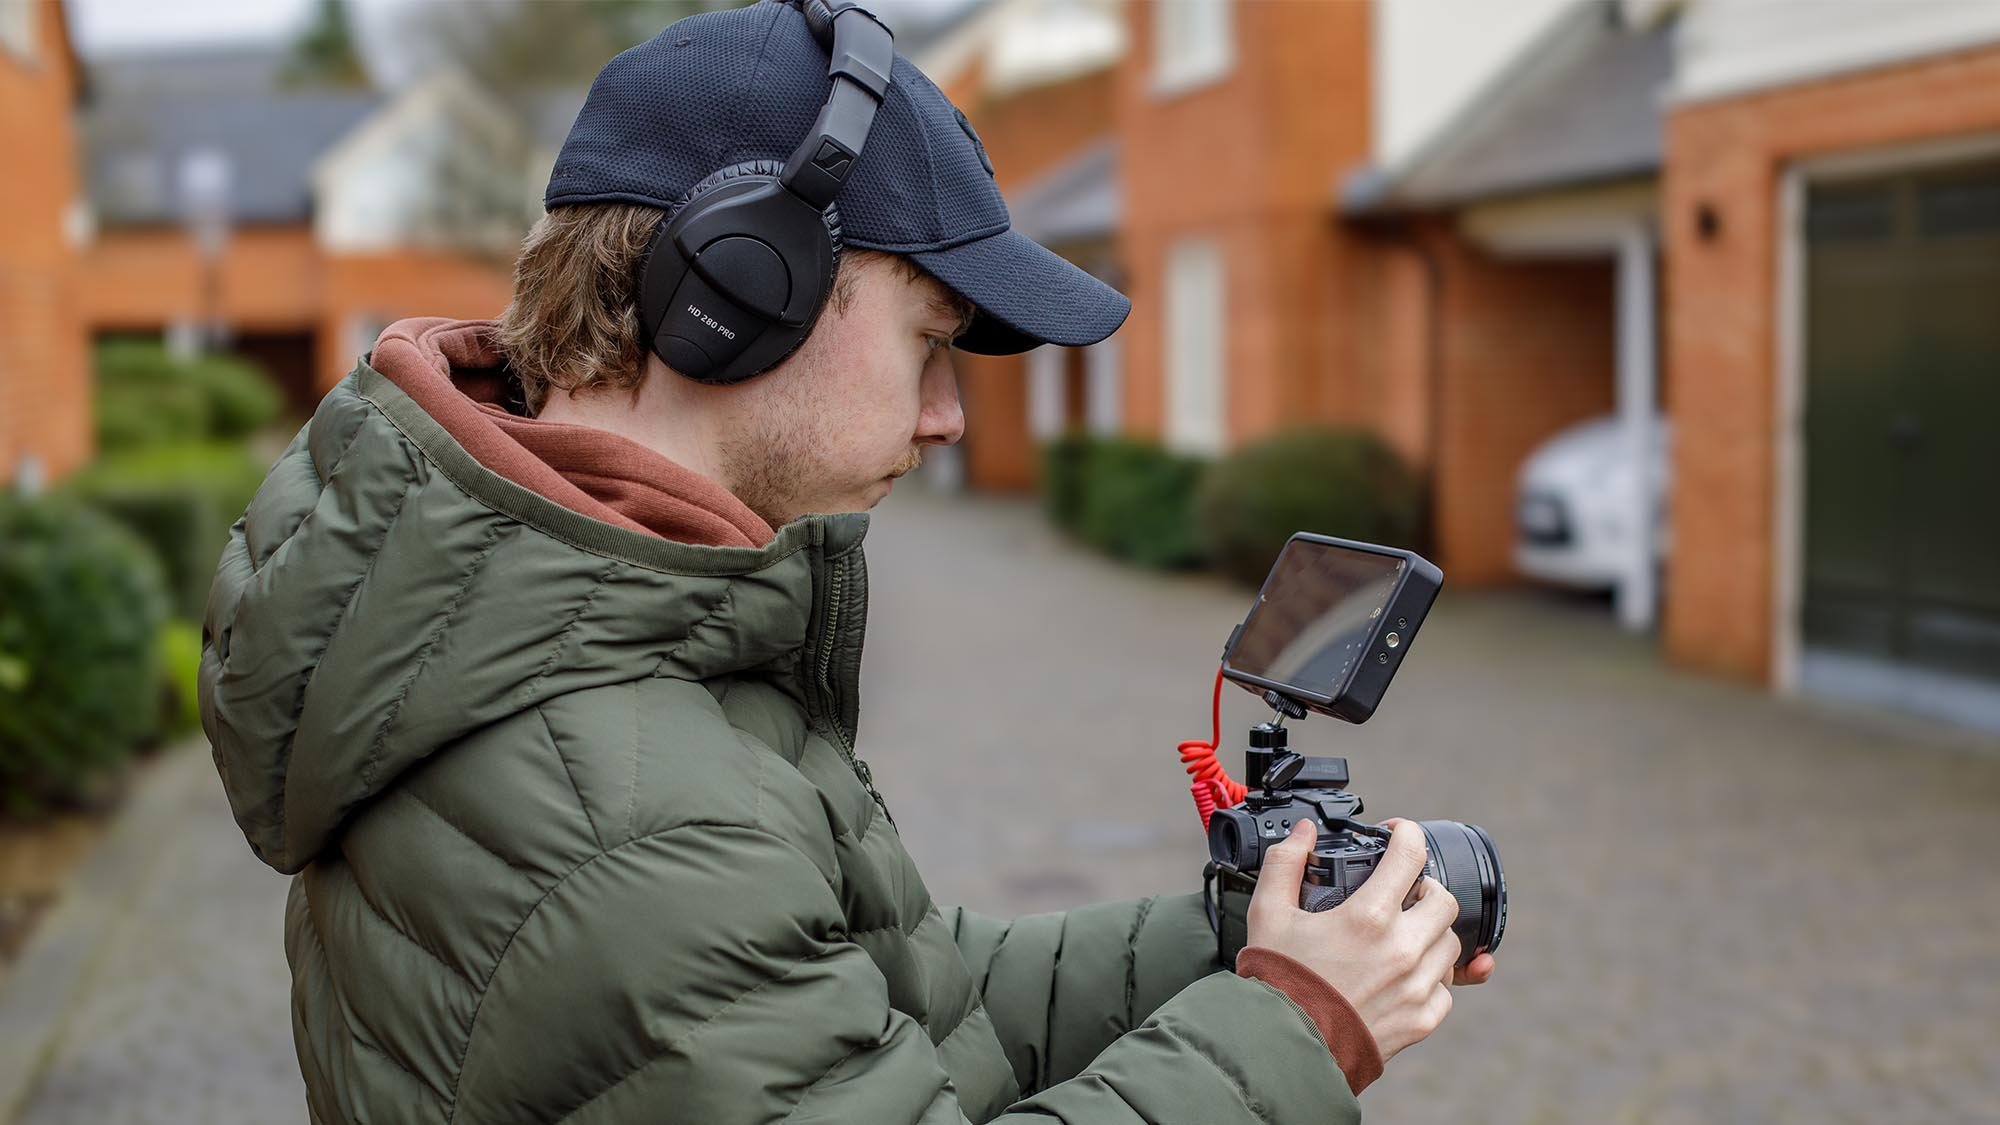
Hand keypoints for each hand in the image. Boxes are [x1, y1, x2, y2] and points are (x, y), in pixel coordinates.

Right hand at [1244, 817, 1461, 1061]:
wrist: (1284, 1047)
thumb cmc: (1277, 980)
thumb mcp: (1268, 912)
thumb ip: (1285, 862)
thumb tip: (1304, 832)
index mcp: (1369, 915)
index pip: (1411, 854)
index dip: (1407, 834)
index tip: (1397, 834)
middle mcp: (1402, 948)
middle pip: (1444, 899)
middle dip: (1425, 888)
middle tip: (1402, 893)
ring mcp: (1417, 987)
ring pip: (1451, 943)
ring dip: (1431, 932)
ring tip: (1402, 936)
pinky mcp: (1421, 1020)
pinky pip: (1447, 990)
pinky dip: (1432, 979)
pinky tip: (1405, 976)